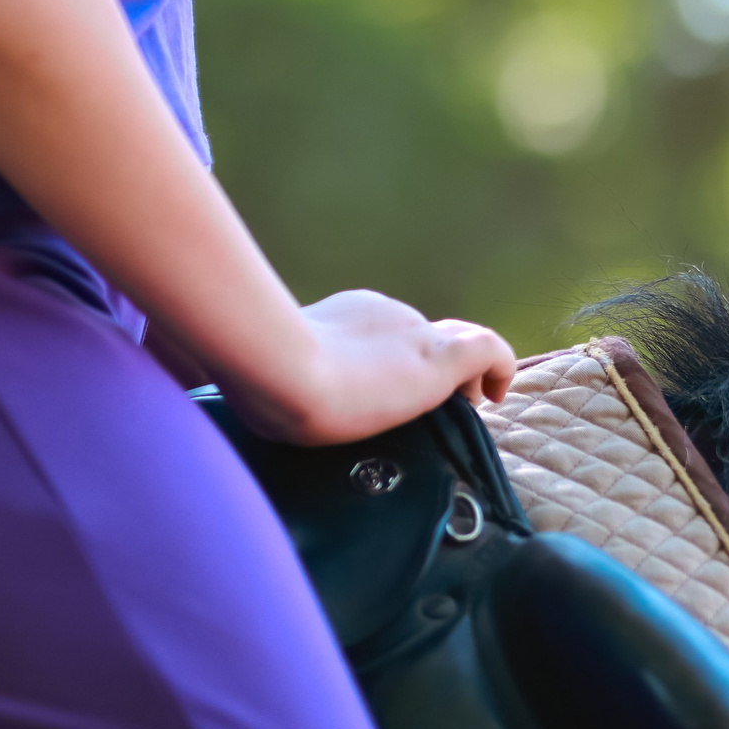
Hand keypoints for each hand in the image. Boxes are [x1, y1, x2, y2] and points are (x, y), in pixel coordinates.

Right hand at [226, 288, 516, 446]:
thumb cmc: (263, 380)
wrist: (284, 371)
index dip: (393, 364)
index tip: (385, 394)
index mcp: (346, 317)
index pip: (383, 337)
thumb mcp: (264, 376)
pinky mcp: (439, 359)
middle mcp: (386, 316)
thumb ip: (268, 379)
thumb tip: (227, 393)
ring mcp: (414, 334)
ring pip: (459, 346)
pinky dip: (500, 368)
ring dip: (464, 378)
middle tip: (429, 412)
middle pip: (422, 342)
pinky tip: (495, 397)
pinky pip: (490, 350)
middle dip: (428, 374)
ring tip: (467, 407)